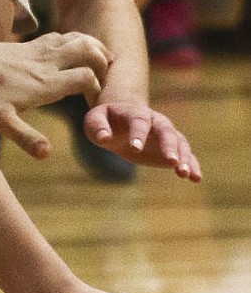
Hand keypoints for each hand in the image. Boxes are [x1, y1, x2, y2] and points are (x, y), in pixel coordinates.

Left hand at [0, 30, 112, 156]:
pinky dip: (77, 40)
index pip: (86, 78)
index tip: (96, 102)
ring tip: (104, 60)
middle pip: (87, 50)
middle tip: (109, 76)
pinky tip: (77, 50)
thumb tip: (47, 154)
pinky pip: (62, 36)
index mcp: (45, 83)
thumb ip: (25, 137)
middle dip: (103, 62)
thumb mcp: (0, 121)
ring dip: (94, 47)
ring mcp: (38, 50)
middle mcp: (46, 63)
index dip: (98, 89)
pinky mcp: (30, 44)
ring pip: (76, 38)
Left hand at [81, 99, 201, 179]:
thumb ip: (97, 127)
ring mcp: (166, 134)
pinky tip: (196, 179)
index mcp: (136, 113)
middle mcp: (156, 121)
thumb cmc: (106, 120)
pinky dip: (193, 165)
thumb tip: (104, 138)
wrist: (121, 120)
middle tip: (171, 162)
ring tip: (185, 174)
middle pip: (166, 131)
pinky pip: (187, 155)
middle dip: (169, 146)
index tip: (134, 148)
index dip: (137, 134)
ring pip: (180, 143)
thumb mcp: (95, 120)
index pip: (139, 122)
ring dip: (184, 158)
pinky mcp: (172, 148)